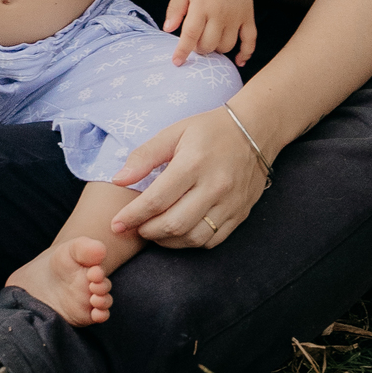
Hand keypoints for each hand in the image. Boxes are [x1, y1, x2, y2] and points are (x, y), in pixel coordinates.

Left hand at [107, 107, 268, 246]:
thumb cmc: (209, 130)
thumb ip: (144, 156)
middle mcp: (214, 186)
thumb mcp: (173, 133)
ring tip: (154, 230)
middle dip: (147, 231)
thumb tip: (118, 180)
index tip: (116, 224)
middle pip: (173, 224)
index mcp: (193, 163)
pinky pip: (212, 240)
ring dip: (167, 241)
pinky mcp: (240, 213)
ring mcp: (230, 203)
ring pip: (193, 237)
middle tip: (135, 227)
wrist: (255, 131)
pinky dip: (190, 242)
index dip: (132, 216)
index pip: (156, 200)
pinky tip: (179, 232)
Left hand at [163, 0, 256, 65]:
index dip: (183, 51)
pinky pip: (250, 41)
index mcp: (201, 5)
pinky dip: (246, 53)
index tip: (176, 62)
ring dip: (217, 49)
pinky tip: (239, 61)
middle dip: (199, 48)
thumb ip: (175, 9)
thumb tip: (167, 29)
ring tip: (211, 39)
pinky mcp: (248, 16)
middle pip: (208, 45)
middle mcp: (220, 13)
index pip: (191, 35)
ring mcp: (236, 16)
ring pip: (226, 46)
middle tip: (196, 41)